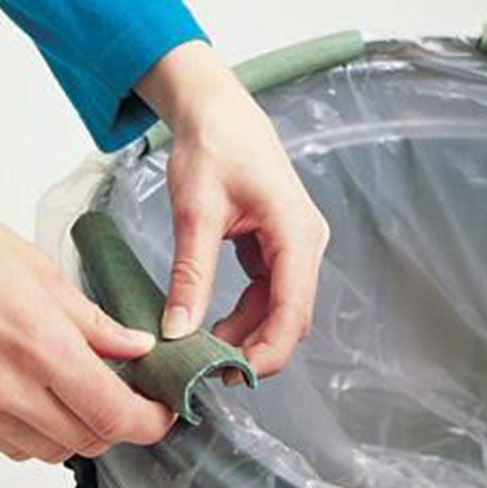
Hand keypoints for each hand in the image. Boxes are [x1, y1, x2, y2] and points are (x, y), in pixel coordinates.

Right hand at [0, 222, 172, 462]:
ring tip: (84, 392)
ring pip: (51, 451)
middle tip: (132, 395)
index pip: (114, 415)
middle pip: (88, 441)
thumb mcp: (41, 275)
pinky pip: (14, 445)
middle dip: (120, 425)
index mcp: (42, 349)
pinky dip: (40, 432)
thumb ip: (94, 323)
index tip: (165, 410)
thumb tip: (137, 347)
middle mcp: (9, 390)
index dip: (150, 422)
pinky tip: (42, 396)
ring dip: (79, 430)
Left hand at [136, 41, 328, 381]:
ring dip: (248, 334)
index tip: (234, 376)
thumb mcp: (195, 211)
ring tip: (204, 350)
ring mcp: (296, 246)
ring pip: (280, 309)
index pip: (294, 309)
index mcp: (296, 233)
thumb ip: (191, 273)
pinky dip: (244, 315)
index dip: (270, 350)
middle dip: (257, 347)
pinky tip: (214, 325)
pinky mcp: (280, 248)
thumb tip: (179, 329)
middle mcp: (307, 243)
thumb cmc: (214, 146)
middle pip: (292, 315)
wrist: (219, 111)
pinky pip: (269, 293)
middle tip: (210, 371)